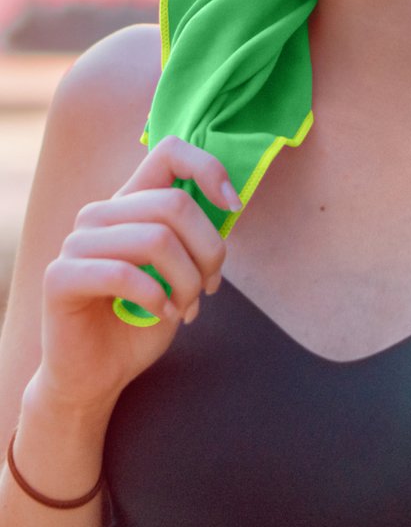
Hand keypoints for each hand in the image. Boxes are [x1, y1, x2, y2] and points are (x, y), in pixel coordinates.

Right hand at [32, 137, 235, 414]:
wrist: (98, 374)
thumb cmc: (143, 318)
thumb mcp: (182, 270)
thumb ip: (197, 236)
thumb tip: (230, 205)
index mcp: (131, 203)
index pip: (170, 152)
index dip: (209, 169)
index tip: (233, 206)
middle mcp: (101, 214)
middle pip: (174, 204)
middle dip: (209, 251)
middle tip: (211, 287)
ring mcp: (77, 242)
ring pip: (156, 239)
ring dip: (187, 280)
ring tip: (187, 307)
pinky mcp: (60, 276)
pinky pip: (124, 274)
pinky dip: (156, 298)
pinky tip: (162, 315)